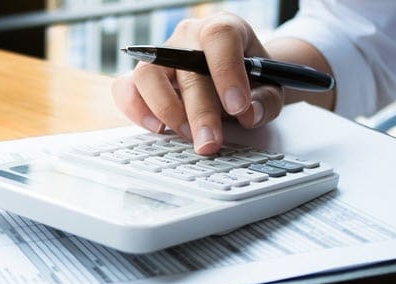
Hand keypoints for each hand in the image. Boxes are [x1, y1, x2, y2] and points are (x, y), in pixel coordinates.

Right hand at [112, 12, 283, 153]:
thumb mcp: (269, 87)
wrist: (232, 79)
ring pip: (148, 75)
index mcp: (224, 29)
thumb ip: (264, 101)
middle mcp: (187, 38)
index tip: (237, 106)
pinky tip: (158, 129)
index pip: (219, 37)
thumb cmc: (249, 79)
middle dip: (200, 112)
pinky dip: (136, 110)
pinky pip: (125, 88)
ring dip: (166, 110)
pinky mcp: (142, 79)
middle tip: (210, 142)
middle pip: (185, 68)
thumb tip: (248, 115)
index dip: (226, 71)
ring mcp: (160, 57)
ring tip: (186, 135)